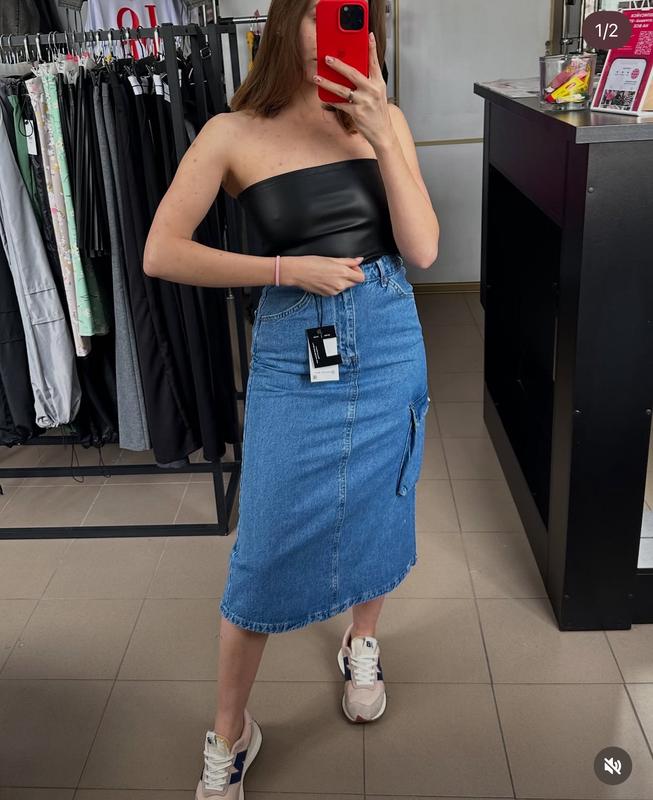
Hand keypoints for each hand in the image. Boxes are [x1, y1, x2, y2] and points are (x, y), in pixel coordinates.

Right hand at [284, 255, 365, 295]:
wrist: (298, 272)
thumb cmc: (312, 262)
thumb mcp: (332, 259)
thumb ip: (348, 261)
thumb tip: (359, 260)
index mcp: (343, 273)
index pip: (361, 278)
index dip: (358, 271)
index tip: (351, 267)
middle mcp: (340, 285)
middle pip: (354, 283)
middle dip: (351, 276)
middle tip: (340, 268)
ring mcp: (334, 291)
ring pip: (345, 287)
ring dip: (342, 281)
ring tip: (330, 273)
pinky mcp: (328, 295)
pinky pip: (336, 290)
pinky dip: (334, 285)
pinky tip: (325, 279)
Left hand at [313, 32, 393, 149]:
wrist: (382, 133)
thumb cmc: (378, 113)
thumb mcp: (377, 94)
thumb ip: (367, 82)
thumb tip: (351, 72)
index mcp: (378, 83)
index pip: (375, 63)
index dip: (372, 48)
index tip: (369, 36)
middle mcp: (372, 91)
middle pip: (353, 74)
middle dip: (338, 65)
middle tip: (327, 58)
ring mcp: (364, 102)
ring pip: (342, 89)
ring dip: (327, 83)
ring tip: (317, 77)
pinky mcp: (357, 112)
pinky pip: (340, 104)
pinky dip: (331, 100)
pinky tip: (323, 96)